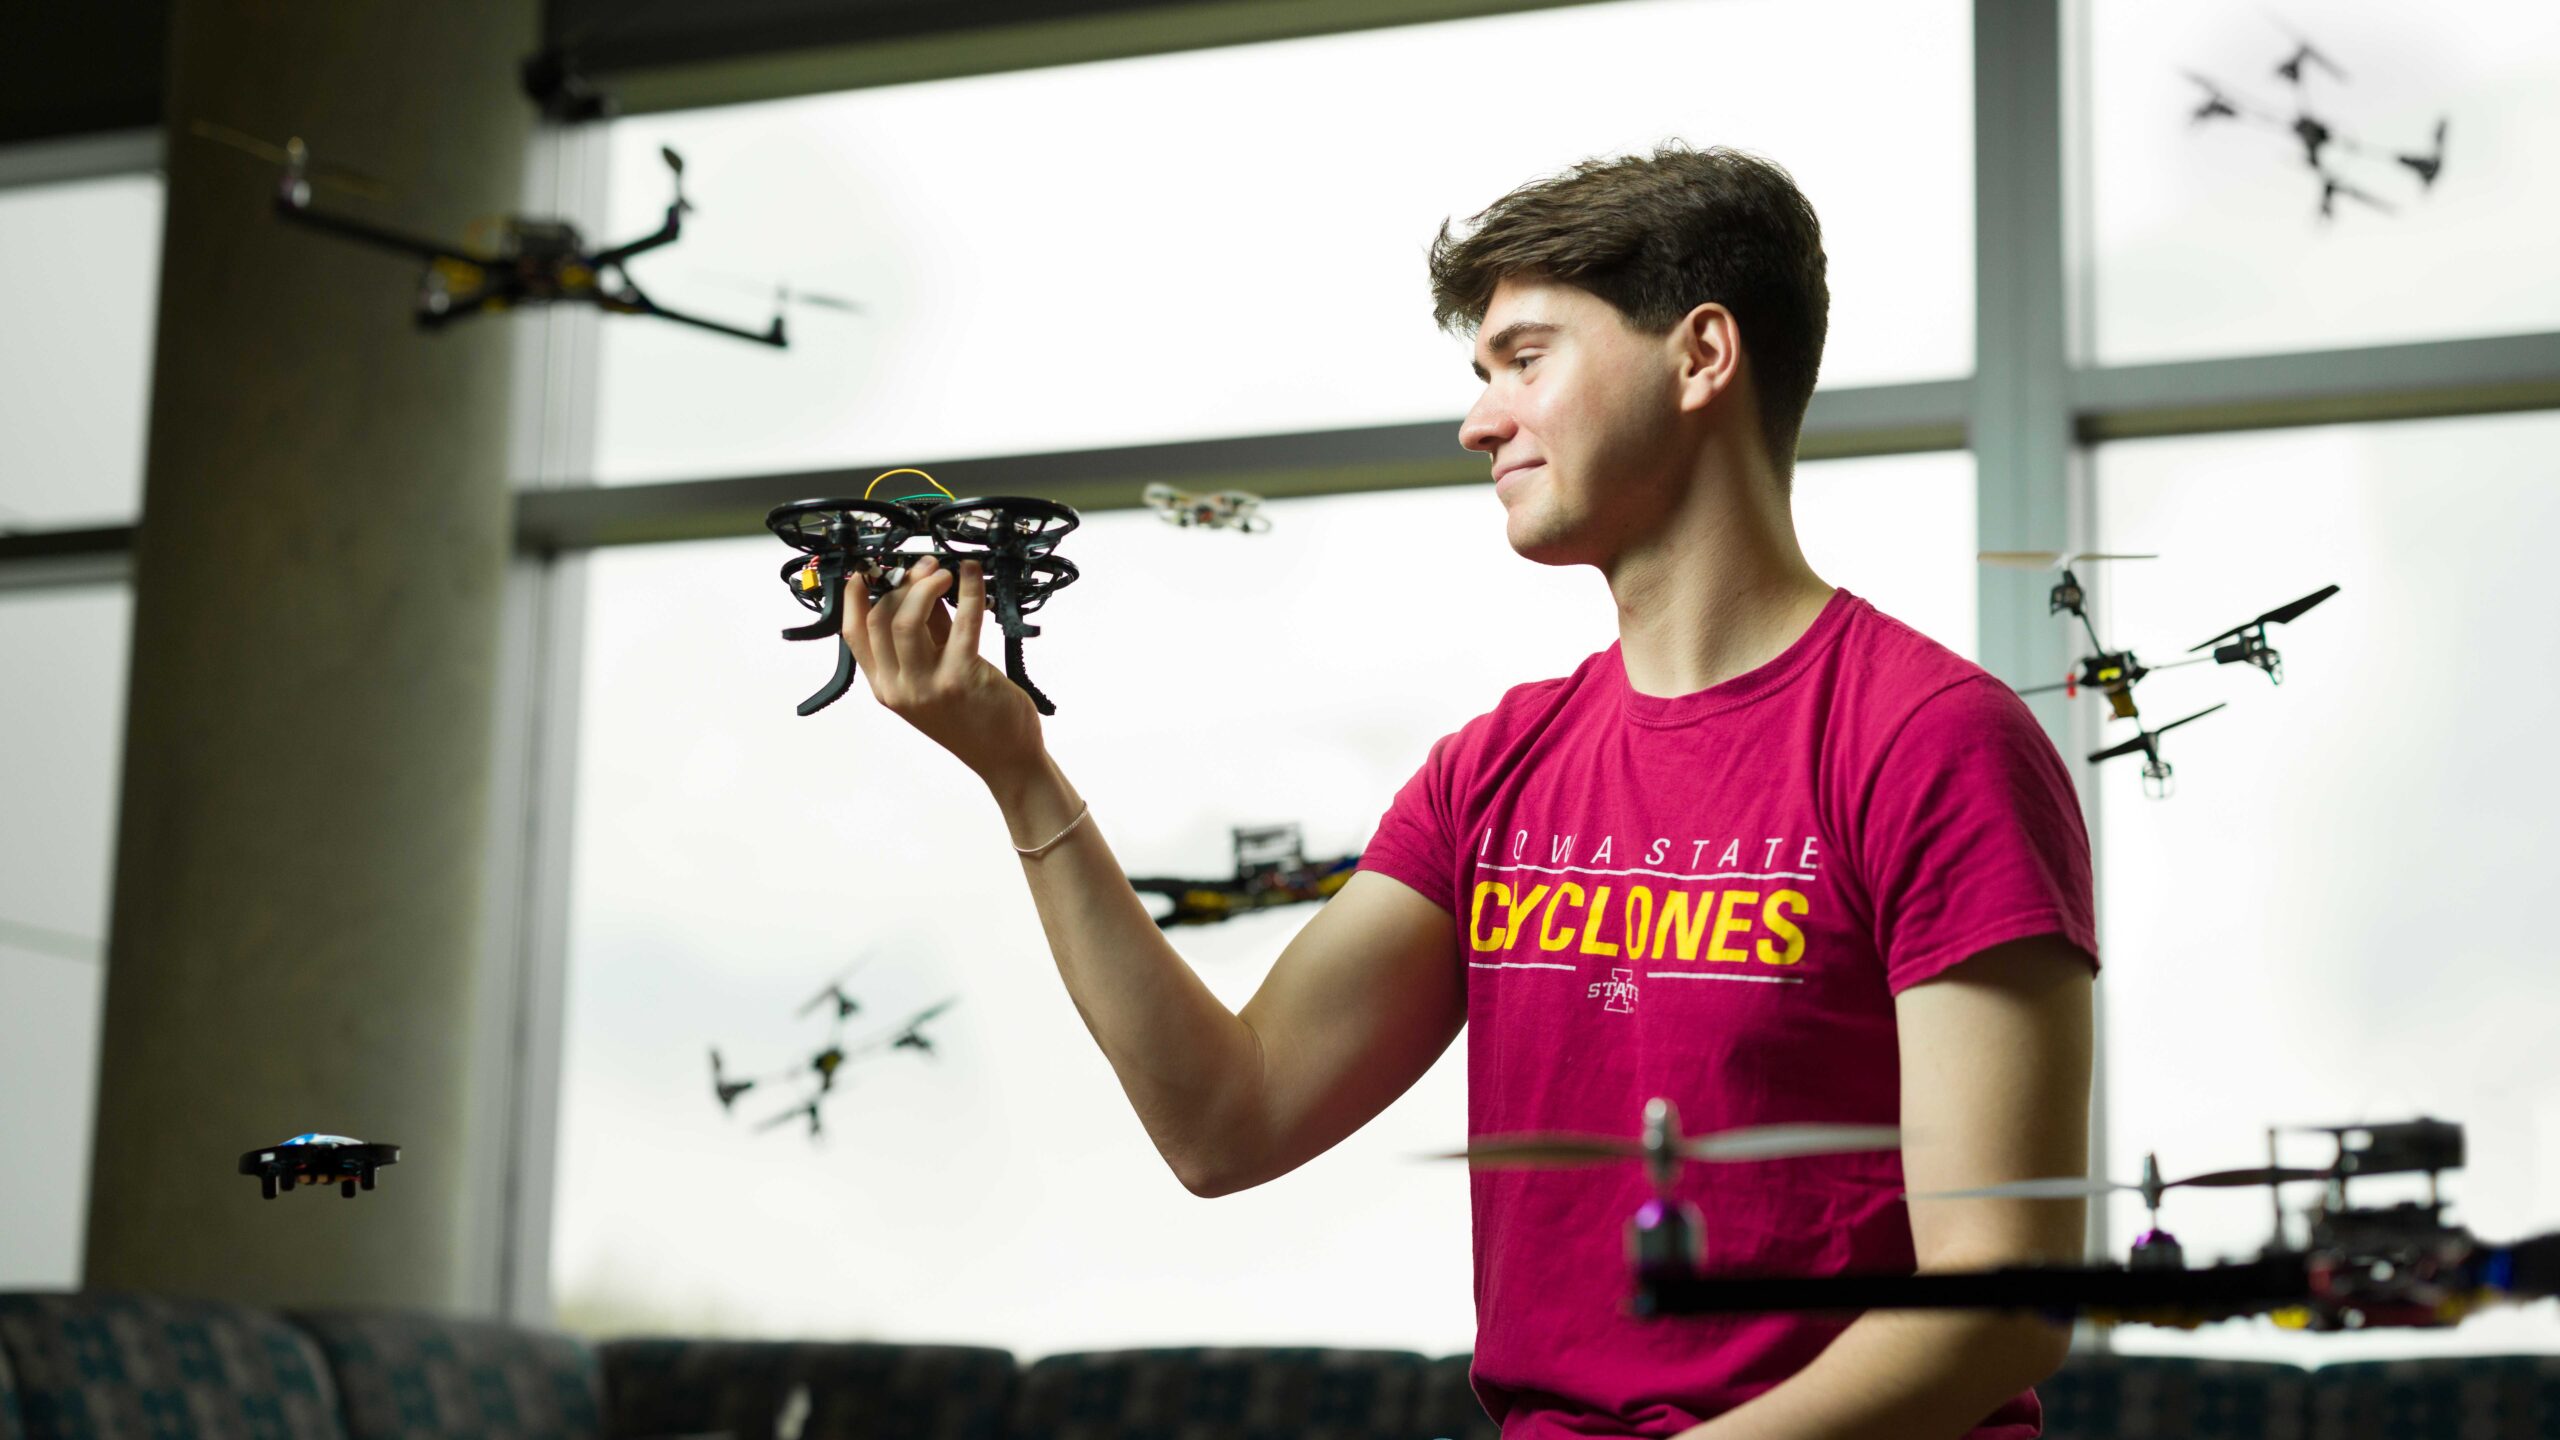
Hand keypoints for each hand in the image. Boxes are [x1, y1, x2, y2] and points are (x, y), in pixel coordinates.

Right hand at [842, 555, 1045, 785]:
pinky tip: (974, 576)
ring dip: (926, 586)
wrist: (1004, 758)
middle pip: (881, 619)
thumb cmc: (972, 716)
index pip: (854, 634)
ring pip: (907, 619)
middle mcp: (899, 688)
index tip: (867, 571)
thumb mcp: (935, 674)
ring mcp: (927, 686)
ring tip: (945, 572)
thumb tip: (923, 587)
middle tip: (927, 566)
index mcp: (885, 686)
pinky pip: (961, 624)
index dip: (855, 597)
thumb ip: (927, 634)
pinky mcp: (960, 679)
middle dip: (902, 582)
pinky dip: (968, 592)